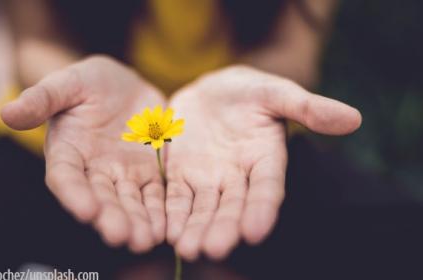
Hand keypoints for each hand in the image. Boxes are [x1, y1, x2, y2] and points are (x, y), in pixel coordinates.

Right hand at [1, 56, 165, 251]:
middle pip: (101, 198)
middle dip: (111, 217)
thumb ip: (42, 98)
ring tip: (146, 240)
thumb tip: (7, 112)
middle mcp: (93, 170)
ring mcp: (123, 174)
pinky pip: (155, 194)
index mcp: (68, 152)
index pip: (66, 177)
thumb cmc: (87, 83)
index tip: (86, 211)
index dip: (74, 194)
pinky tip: (167, 227)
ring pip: (130, 202)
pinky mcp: (149, 172)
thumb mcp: (66, 83)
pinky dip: (160, 211)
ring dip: (138, 222)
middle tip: (121, 236)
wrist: (122, 86)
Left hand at [166, 65, 361, 259]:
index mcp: (265, 159)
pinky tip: (166, 232)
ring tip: (188, 248)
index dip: (262, 209)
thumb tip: (354, 119)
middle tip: (214, 249)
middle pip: (232, 206)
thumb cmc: (248, 91)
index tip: (255, 231)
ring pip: (203, 208)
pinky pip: (176, 197)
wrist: (210, 91)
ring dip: (195, 229)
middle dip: (223, 228)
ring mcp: (208, 179)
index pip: (267, 188)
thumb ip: (307, 107)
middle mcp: (238, 177)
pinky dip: (172, 214)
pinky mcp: (181, 175)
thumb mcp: (275, 92)